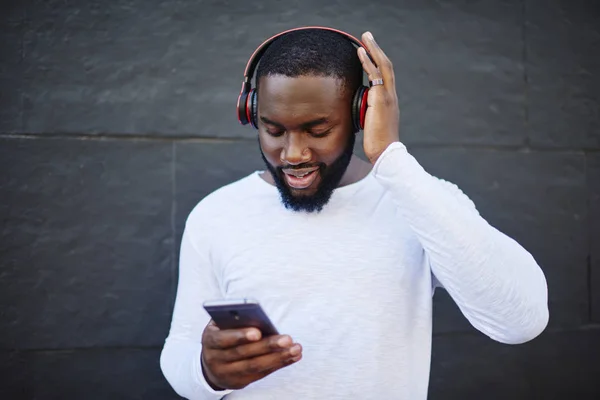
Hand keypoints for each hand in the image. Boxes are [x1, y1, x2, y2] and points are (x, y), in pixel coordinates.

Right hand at [201, 321, 302, 389]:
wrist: (210, 364)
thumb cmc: (221, 335)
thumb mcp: (219, 326)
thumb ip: (232, 320)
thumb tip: (256, 316)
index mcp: (209, 340)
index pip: (223, 339)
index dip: (240, 336)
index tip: (257, 332)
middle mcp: (216, 359)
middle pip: (244, 353)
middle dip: (267, 346)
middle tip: (287, 339)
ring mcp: (228, 373)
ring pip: (255, 365)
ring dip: (278, 357)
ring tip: (295, 348)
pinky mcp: (240, 382)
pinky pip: (261, 373)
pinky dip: (279, 364)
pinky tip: (292, 356)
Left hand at [357, 31, 400, 164]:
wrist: (384, 153)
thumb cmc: (377, 144)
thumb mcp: (370, 125)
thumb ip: (366, 114)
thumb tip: (356, 111)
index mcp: (389, 101)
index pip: (385, 76)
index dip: (377, 62)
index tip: (368, 51)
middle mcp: (391, 96)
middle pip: (386, 66)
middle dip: (377, 49)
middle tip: (368, 36)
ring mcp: (387, 97)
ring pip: (383, 66)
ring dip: (373, 49)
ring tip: (365, 37)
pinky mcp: (381, 100)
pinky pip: (375, 76)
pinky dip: (368, 62)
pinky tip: (360, 52)